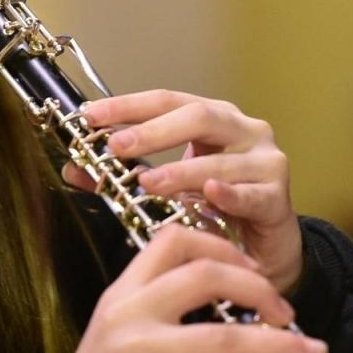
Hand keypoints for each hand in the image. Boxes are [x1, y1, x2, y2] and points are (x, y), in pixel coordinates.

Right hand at [38, 226, 327, 352]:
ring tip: (314, 352)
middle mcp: (129, 314)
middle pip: (205, 274)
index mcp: (122, 293)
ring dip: (279, 343)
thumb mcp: (123, 339)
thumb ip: (165, 318)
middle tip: (287, 312)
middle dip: (258, 288)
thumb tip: (236, 319)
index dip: (221, 245)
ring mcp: (139, 352)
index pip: (173, 240)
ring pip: (223, 335)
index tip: (253, 268)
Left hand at [66, 90, 303, 292]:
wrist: (264, 252)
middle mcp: (243, 131)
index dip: (129, 105)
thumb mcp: (169, 189)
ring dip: (182, 171)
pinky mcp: (277, 197)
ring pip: (222, 159)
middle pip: (199, 116)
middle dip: (154, 131)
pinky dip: (228, 193)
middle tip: (118, 147)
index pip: (168, 100)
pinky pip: (251, 194)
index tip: (92, 115)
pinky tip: (210, 194)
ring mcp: (265, 161)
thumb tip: (75, 168)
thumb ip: (125, 176)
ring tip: (150, 183)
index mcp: (214, 120)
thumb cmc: (219, 211)